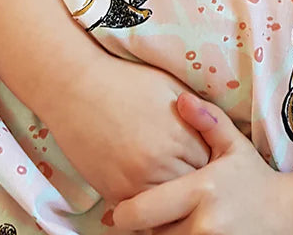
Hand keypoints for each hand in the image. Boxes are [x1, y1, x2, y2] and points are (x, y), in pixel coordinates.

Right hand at [41, 55, 209, 202]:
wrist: (78, 87)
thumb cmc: (127, 82)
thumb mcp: (172, 88)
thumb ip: (196, 116)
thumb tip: (213, 133)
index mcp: (180, 136)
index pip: (209, 163)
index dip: (206, 158)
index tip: (202, 153)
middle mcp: (160, 164)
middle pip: (190, 186)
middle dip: (191, 178)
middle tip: (188, 170)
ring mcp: (134, 182)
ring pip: (166, 205)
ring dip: (169, 194)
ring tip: (167, 179)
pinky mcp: (113, 193)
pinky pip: (139, 211)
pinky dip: (146, 203)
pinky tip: (148, 190)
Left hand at [112, 92, 292, 234]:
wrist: (286, 215)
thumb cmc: (253, 177)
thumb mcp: (233, 144)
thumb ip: (207, 120)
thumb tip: (181, 99)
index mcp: (201, 190)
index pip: (140, 212)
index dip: (124, 212)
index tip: (120, 207)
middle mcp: (202, 224)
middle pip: (148, 234)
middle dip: (143, 226)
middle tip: (145, 213)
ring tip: (165, 219)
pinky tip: (180, 230)